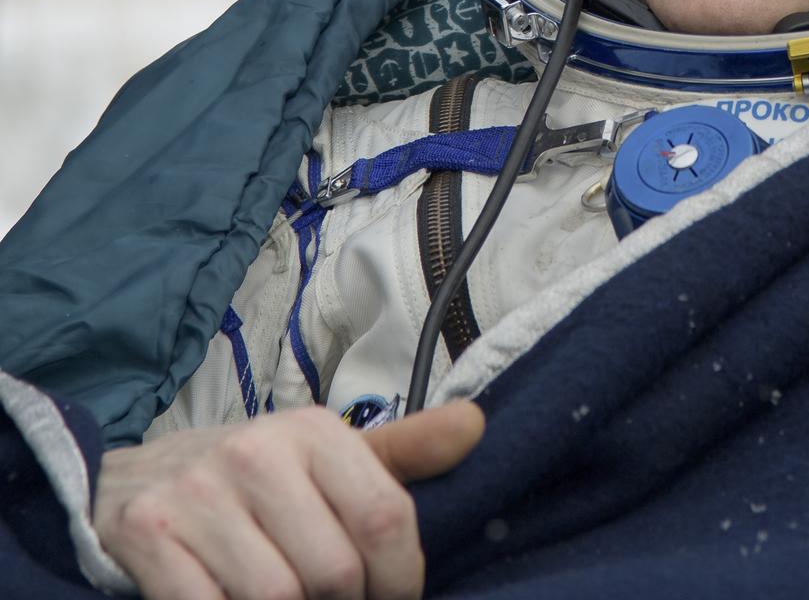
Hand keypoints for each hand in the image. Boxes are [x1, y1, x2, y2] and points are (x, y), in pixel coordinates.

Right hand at [93, 401, 484, 599]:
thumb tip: (476, 426)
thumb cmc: (253, 478)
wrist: (132, 481)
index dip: (401, 580)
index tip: (393, 598)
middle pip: (334, 571)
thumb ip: (404, 452)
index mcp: (313, 429)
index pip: (385, 518)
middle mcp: (257, 450)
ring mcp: (199, 492)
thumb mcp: (326, 455)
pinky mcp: (148, 534)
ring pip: (276, 599)